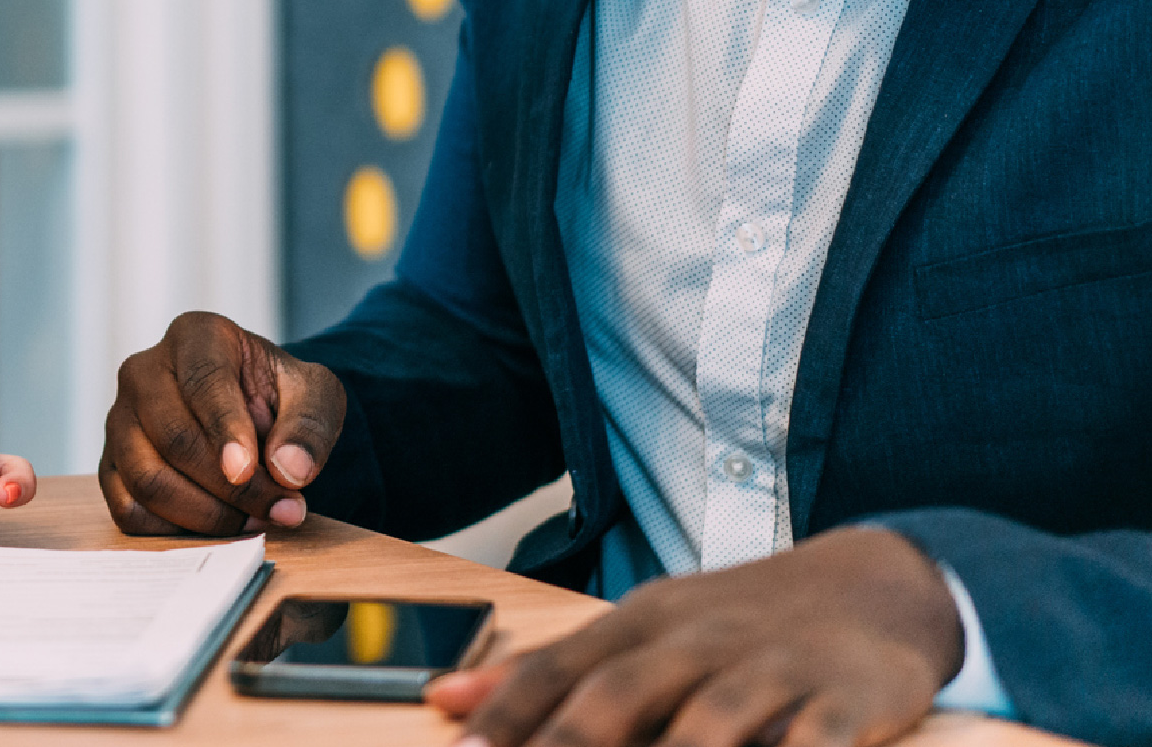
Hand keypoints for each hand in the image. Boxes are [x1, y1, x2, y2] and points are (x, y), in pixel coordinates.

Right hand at [99, 311, 347, 536]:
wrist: (254, 415)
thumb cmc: (280, 397)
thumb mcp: (315, 396)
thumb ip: (309, 425)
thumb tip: (289, 469)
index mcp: (195, 336)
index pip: (203, 382)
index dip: (225, 430)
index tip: (247, 471)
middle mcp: (145, 371)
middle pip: (173, 437)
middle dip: (229, 487)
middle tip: (278, 509)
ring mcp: (120, 419)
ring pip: (147, 479)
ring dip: (206, 515)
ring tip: (254, 520)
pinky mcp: (111, 465)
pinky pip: (130, 510)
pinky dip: (175, 531)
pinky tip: (218, 527)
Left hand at [428, 527, 965, 746]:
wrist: (869, 585)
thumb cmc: (733, 626)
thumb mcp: (641, 632)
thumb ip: (550, 671)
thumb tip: (446, 697)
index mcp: (640, 625)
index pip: (556, 670)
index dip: (506, 716)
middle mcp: (695, 643)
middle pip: (618, 698)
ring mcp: (769, 670)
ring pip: (709, 725)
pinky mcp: (844, 701)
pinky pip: (816, 744)